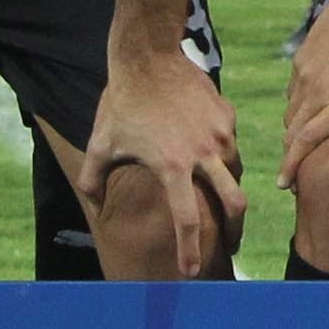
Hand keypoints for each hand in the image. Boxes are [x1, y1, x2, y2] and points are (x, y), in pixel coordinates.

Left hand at [80, 34, 247, 276]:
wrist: (148, 55)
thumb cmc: (121, 102)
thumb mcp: (100, 143)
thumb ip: (94, 180)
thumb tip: (93, 206)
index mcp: (172, 168)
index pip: (188, 221)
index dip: (190, 250)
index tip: (191, 273)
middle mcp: (203, 154)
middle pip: (234, 204)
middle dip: (235, 231)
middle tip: (231, 246)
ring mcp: (220, 133)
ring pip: (235, 171)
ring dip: (228, 187)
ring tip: (215, 192)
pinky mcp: (227, 115)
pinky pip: (231, 142)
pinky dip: (223, 153)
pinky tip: (207, 148)